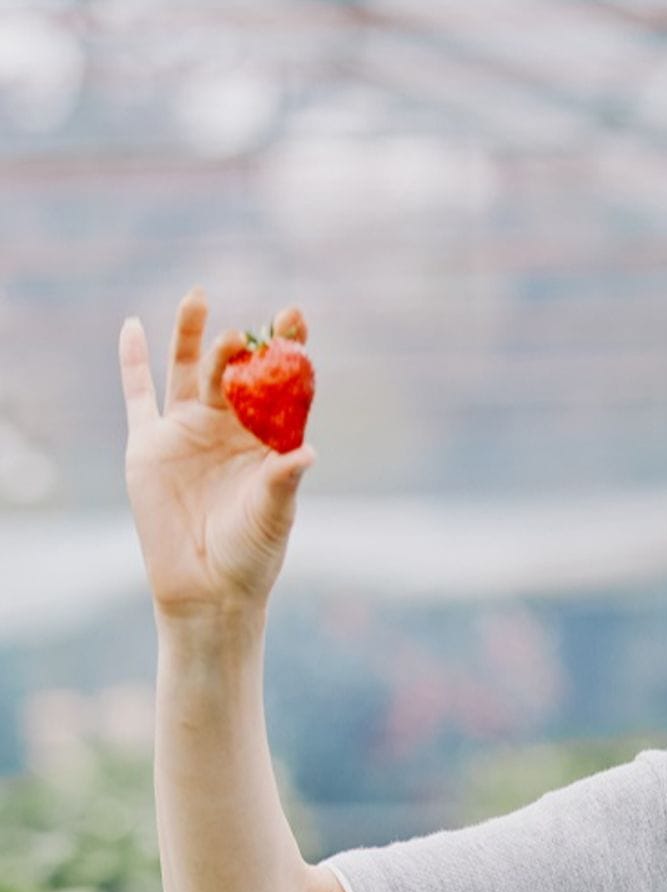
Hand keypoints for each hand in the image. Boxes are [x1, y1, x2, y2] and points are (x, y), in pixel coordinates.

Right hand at [119, 288, 315, 616]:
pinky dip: (132, 362)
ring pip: (188, 371)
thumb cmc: (251, 555)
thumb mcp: (273, 517)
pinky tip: (132, 326)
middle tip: (252, 327)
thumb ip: (284, 481)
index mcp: (266, 440)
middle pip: (235, 372)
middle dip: (244, 345)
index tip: (295, 317)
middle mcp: (228, 429)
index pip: (280, 386)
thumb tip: (306, 452)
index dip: (287, 350)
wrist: (207, 589)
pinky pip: (138, 396)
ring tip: (198, 298)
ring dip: (191, 336)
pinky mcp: (150, 445)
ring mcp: (188, 432)